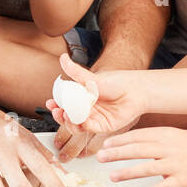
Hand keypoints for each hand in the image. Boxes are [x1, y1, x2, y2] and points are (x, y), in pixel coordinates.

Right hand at [52, 44, 142, 160]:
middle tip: (56, 110)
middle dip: (59, 116)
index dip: (56, 105)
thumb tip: (62, 57)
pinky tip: (79, 119)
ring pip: (75, 125)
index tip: (50, 103)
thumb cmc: (117, 82)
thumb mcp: (92, 78)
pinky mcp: (102, 127)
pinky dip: (81, 125)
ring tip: (65, 115)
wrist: (136, 91)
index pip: (64, 104)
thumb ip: (75, 71)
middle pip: (67, 117)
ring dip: (67, 122)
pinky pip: (88, 128)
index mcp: (82, 98)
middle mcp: (87, 110)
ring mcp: (94, 119)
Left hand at [95, 127, 186, 186]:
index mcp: (168, 134)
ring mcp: (177, 164)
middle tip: (99, 157)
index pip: (139, 135)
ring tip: (112, 176)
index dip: (121, 140)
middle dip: (117, 153)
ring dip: (127, 173)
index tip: (106, 143)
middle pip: (138, 149)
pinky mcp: (184, 180)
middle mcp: (170, 148)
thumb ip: (160, 138)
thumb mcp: (179, 135)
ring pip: (147, 168)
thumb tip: (138, 142)